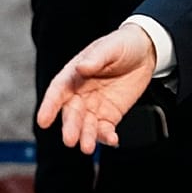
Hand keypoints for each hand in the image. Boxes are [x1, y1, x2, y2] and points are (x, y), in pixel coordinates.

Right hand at [36, 25, 156, 153]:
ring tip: (88, 148)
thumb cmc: (122, 45)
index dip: (49, 106)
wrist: (146, 51)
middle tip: (70, 140)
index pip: (57, 92)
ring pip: (86, 125)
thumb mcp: (110, 47)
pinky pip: (105, 128)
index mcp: (73, 76)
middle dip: (70, 128)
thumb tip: (82, 67)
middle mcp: (80, 94)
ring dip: (86, 137)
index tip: (43, 121)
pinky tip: (112, 140)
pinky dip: (107, 136)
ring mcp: (94, 106)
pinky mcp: (110, 115)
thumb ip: (96, 58)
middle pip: (71, 114)